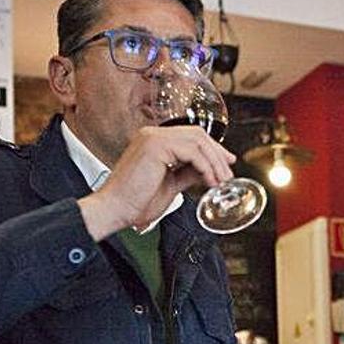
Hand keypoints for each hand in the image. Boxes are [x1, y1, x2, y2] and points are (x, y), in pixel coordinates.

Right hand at [78, 125, 234, 239]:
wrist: (115, 209)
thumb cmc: (136, 202)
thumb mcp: (171, 184)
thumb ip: (188, 173)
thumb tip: (208, 170)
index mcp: (153, 140)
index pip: (190, 136)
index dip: (212, 149)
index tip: (227, 162)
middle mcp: (152, 134)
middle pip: (197, 134)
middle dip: (217, 154)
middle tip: (228, 174)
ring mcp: (153, 137)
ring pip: (197, 141)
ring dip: (214, 162)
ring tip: (221, 181)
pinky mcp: (156, 146)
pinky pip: (192, 151)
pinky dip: (205, 166)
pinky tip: (209, 181)